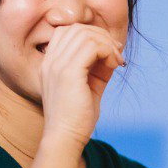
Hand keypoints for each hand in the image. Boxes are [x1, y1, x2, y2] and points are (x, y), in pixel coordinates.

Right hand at [38, 24, 124, 147]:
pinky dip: (108, 52)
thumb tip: (114, 50)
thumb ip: (98, 67)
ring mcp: (57, 65)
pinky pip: (92, 47)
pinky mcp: (68, 73)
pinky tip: (115, 66)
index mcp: (50, 63)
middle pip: (77, 29)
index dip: (91, 35)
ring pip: (86, 35)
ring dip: (107, 44)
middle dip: (102, 36)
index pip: (68, 31)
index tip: (109, 52)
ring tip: (117, 62)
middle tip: (117, 54)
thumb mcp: (90, 86)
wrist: (65, 138)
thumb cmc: (77, 118)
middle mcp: (50, 61)